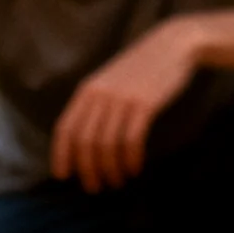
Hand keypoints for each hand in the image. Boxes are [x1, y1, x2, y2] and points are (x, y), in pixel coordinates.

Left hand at [51, 19, 203, 192]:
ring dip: (111, 169)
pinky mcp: (144, 104)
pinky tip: (134, 169)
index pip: (64, 129)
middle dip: (87, 170)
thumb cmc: (141, 69)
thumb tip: (84, 141)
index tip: (63, 176)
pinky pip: (131, 140)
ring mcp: (121, 99)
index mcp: (86, 91)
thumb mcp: (110, 82)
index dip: (61, 155)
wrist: (172, 44)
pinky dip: (130, 160)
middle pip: (84, 142)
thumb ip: (95, 104)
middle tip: (95, 187)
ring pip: (107, 145)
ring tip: (118, 181)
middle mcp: (99, 95)